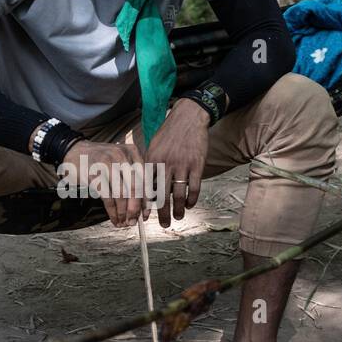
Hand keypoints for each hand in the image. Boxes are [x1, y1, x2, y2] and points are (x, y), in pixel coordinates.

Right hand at [60, 139, 145, 227]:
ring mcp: (107, 164)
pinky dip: (112, 211)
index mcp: (133, 152)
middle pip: (134, 187)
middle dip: (135, 208)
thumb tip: (143, 206)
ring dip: (123, 212)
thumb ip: (134, 177)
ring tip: (123, 222)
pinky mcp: (94, 174)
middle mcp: (122, 156)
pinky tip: (114, 218)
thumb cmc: (101, 160)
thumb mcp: (121, 160)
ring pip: (121, 194)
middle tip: (133, 222)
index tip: (145, 215)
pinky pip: (107, 197)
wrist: (75, 151)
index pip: (145, 179)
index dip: (146, 199)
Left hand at [143, 99, 208, 227]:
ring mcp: (182, 164)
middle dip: (162, 213)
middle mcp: (165, 164)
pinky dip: (191, 199)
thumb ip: (150, 166)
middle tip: (163, 225)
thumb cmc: (169, 133)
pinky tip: (189, 205)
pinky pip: (194, 187)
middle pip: (162, 195)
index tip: (145, 218)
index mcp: (152, 160)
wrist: (189, 117)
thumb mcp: (153, 146)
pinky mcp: (197, 164)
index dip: (145, 205)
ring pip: (178, 194)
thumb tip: (146, 186)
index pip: (146, 187)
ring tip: (177, 218)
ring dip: (177, 210)